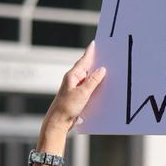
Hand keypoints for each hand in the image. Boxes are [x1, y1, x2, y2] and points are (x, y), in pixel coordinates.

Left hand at [31, 43, 104, 165]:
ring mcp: (75, 88)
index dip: (90, 52)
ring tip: (106, 68)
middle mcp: (73, 80)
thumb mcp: (83, 93)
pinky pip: (88, 86)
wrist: (58, 122)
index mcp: (72, 76)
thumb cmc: (67, 107)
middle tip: (104, 53)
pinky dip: (94, 83)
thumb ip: (93, 81)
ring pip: (88, 77)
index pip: (83, 61)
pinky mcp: (77, 95)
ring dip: (96, 74)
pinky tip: (100, 84)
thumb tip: (102, 70)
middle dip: (95, 61)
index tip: (94, 43)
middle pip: (86, 67)